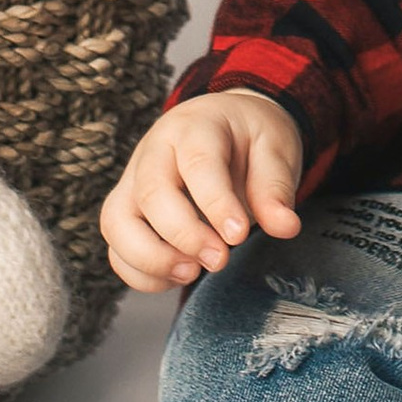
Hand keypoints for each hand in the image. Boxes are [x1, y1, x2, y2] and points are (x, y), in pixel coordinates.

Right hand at [100, 88, 303, 290]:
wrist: (225, 126)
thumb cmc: (248, 138)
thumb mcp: (275, 149)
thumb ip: (276, 188)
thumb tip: (285, 227)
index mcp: (195, 127)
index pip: (197, 165)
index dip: (216, 204)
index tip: (238, 236)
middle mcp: (154, 152)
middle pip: (151, 194)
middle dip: (185, 236)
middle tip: (221, 260)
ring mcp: (133, 182)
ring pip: (117, 222)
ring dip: (151, 258)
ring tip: (192, 272)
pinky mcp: (127, 211)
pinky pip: (116, 248)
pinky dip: (140, 273)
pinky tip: (179, 275)